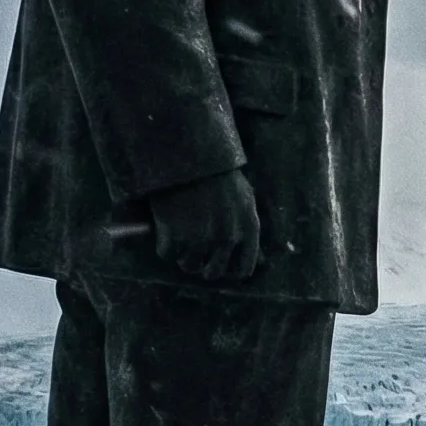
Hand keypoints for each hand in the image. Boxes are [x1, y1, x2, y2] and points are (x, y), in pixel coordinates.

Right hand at [150, 168, 260, 282]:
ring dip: (183, 256)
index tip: (220, 265)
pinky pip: (166, 253)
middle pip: (213, 272)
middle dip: (204, 266)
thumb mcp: (244, 198)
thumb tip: (260, 262)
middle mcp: (226, 238)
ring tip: (180, 239)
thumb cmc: (219, 172)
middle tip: (195, 254)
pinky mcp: (173, 235)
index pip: (243, 268)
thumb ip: (248, 229)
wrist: (189, 152)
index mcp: (248, 228)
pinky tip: (166, 229)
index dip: (230, 270)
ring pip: (189, 266)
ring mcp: (199, 238)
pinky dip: (164, 245)